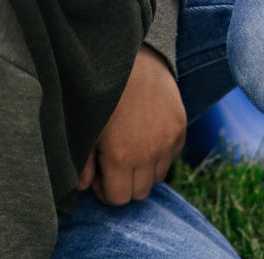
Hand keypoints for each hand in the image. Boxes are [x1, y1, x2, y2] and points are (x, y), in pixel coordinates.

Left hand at [78, 45, 184, 205]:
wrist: (128, 55)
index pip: (119, 198)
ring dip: (143, 171)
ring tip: (130, 149)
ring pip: (158, 177)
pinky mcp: (180, 128)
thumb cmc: (99, 92)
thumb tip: (83, 187)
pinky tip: (145, 136)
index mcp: (122, 157)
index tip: (100, 176)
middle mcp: (149, 154)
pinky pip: (171, 157)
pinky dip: (160, 154)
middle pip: (140, 193)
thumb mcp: (84, 128)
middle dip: (125, 184)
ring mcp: (168, 141)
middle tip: (113, 164)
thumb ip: (83, 162)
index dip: (106, 191)